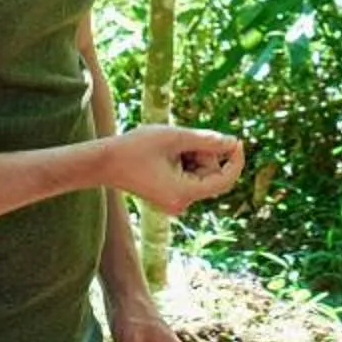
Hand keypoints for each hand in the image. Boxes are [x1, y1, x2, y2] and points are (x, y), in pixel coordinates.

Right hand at [102, 125, 242, 213]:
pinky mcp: (170, 196)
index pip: (224, 181)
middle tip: (184, 138)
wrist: (104, 163)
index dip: (235, 160)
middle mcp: (182, 204)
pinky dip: (186, 161)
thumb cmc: (135, 148)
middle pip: (212, 176)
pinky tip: (167, 154)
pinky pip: (190, 177)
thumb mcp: (174, 137)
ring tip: (170, 147)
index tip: (237, 140)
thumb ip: (206, 140)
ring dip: (194, 156)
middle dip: (206, 154)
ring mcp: (176, 202)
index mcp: (183, 193)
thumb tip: (232, 141)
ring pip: (201, 175)